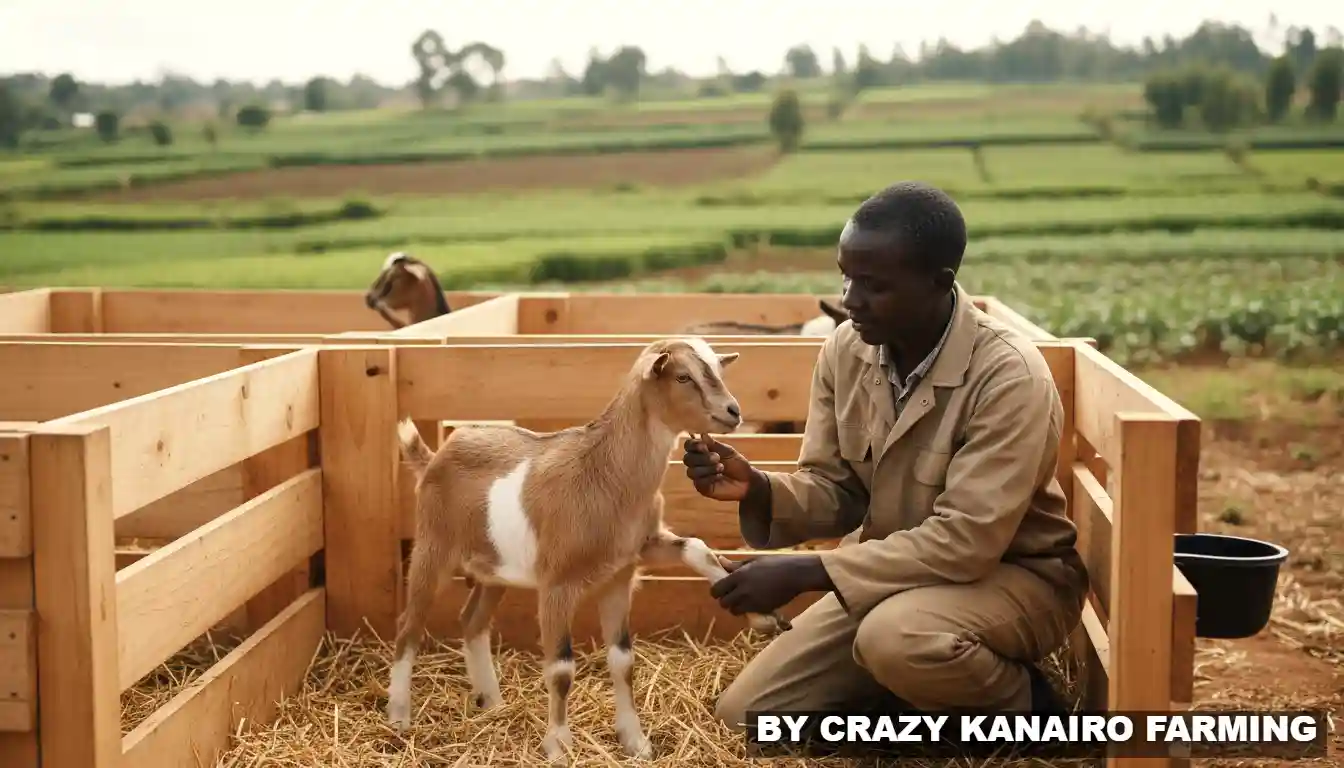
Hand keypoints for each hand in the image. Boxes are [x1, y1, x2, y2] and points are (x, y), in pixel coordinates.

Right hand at [682, 435, 753, 500]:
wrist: (747, 481)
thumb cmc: (737, 464)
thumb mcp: (727, 451)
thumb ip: (714, 444)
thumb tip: (702, 434)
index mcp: (702, 451)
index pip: (689, 446)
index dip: (693, 445)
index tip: (704, 446)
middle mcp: (697, 463)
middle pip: (688, 458)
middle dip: (702, 457)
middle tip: (717, 457)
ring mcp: (698, 476)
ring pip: (691, 471)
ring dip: (706, 468)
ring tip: (721, 467)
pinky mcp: (702, 488)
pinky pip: (698, 482)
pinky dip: (708, 477)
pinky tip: (718, 477)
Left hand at [710, 555, 832, 615]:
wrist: (795, 574)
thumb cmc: (775, 563)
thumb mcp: (753, 561)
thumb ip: (735, 565)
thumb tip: (721, 560)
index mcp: (739, 576)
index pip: (717, 590)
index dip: (716, 591)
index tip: (721, 590)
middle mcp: (743, 591)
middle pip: (724, 603)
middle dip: (726, 601)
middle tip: (732, 596)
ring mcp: (752, 602)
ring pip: (734, 611)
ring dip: (736, 607)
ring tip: (743, 601)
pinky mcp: (762, 609)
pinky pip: (748, 614)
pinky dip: (747, 611)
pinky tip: (754, 603)